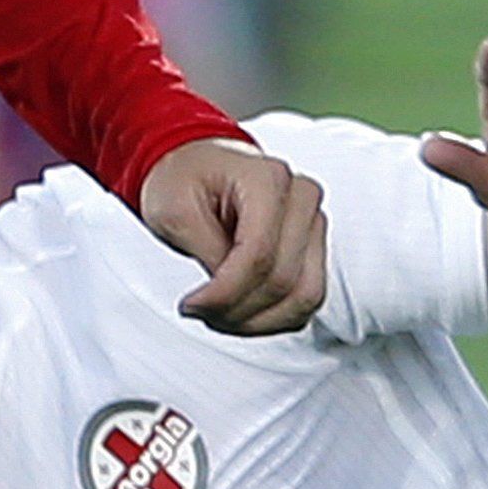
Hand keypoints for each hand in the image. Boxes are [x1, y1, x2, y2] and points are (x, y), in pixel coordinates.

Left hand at [141, 137, 326, 333]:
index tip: (193, 305)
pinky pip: (306, 298)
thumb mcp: (174, 210)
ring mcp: (312, 224)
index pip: (259, 254)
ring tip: (221, 316)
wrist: (198, 167)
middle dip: (237, 310)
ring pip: (304, 296)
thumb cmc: (184, 178)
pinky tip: (242, 311)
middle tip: (201, 312)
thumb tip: (225, 294)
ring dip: (259, 320)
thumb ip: (206, 251)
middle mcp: (300, 198)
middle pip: (283, 280)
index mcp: (267, 179)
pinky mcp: (313, 248)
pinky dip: (274, 317)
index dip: (225, 293)